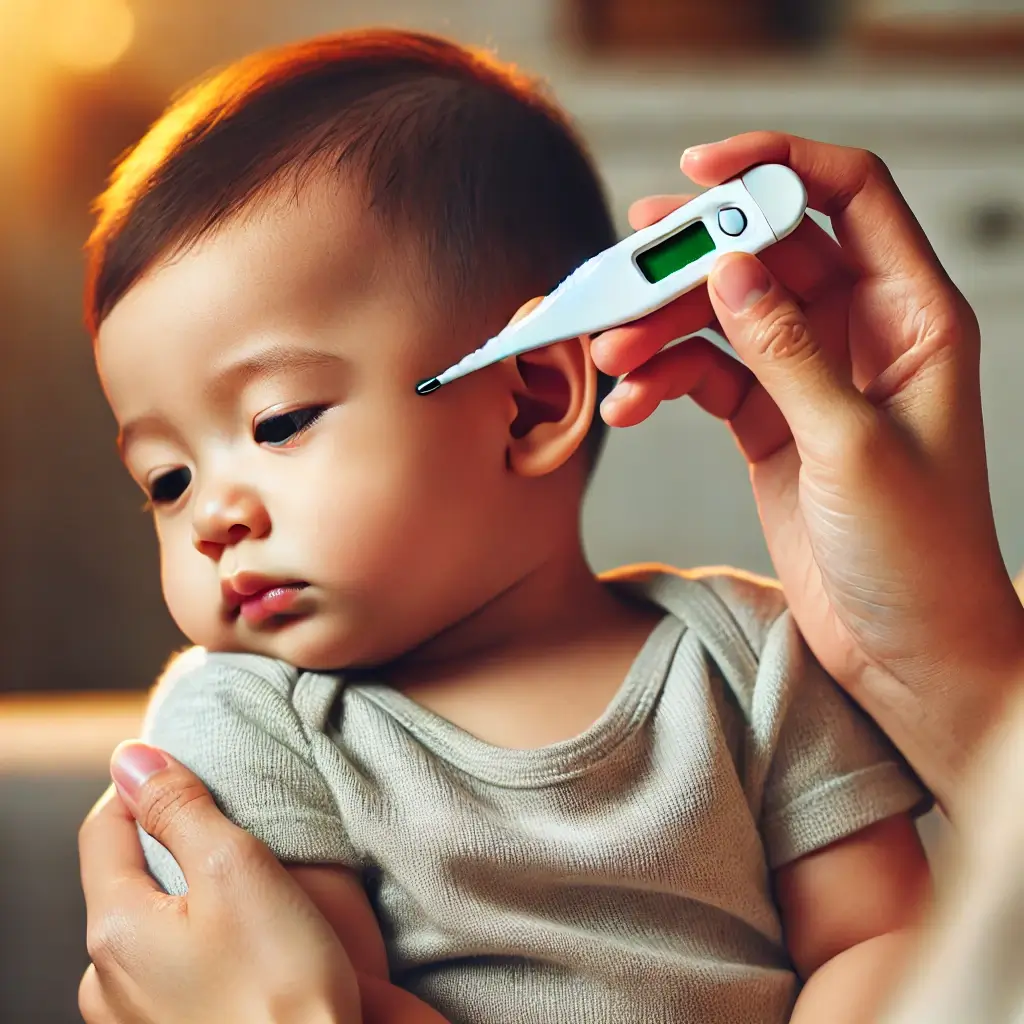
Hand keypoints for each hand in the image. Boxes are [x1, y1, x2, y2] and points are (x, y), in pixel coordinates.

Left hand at [78, 742, 359, 1023]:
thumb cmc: (284, 986)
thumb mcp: (236, 867)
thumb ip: (179, 807)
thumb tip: (133, 758)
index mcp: (114, 928)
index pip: (103, 827)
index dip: (142, 786)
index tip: (188, 770)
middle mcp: (108, 978)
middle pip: (127, 876)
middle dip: (173, 844)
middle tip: (236, 833)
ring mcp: (135, 1017)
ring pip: (153, 923)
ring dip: (193, 895)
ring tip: (252, 892)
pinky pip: (174, 966)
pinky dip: (204, 939)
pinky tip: (250, 943)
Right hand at [589, 132, 1023, 812]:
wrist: (905, 650)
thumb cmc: (918, 554)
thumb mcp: (854, 446)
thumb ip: (790, 353)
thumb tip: (735, 268)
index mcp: (913, 317)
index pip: (849, 195)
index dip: (777, 164)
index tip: (700, 168)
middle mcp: (861, 335)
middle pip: (767, 254)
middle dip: (694, 258)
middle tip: (627, 269)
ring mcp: (809, 379)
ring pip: (725, 317)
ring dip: (664, 328)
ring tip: (614, 355)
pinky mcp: (768, 424)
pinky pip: (706, 378)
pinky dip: (663, 383)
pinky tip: (630, 405)